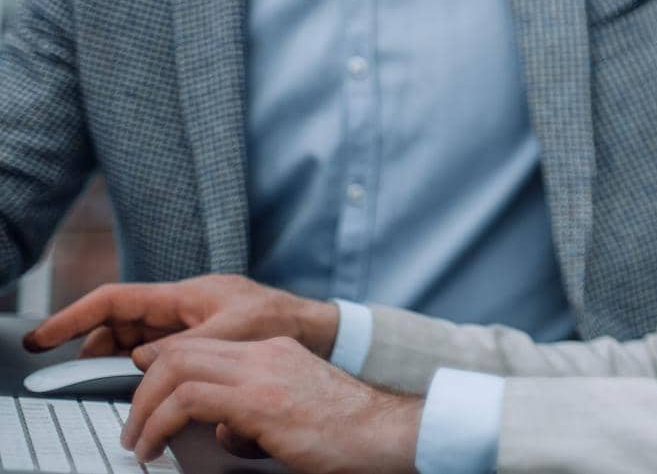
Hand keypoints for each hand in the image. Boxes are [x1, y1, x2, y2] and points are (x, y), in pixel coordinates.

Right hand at [22, 274, 340, 362]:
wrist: (318, 329)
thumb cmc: (282, 322)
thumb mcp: (233, 335)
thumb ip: (184, 348)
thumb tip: (141, 360)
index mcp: (186, 295)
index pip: (116, 301)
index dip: (75, 317)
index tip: (43, 338)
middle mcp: (183, 307)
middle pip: (120, 323)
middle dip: (92, 347)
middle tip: (74, 377)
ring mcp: (190, 324)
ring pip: (136, 342)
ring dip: (118, 364)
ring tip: (110, 392)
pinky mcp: (202, 341)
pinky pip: (158, 354)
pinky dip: (143, 371)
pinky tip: (142, 393)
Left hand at [122, 336, 419, 473]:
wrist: (385, 432)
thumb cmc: (346, 432)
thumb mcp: (294, 408)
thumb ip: (257, 407)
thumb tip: (225, 431)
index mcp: (274, 352)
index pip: (202, 346)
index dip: (164, 372)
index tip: (150, 406)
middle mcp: (264, 353)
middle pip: (180, 351)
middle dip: (143, 390)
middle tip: (134, 427)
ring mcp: (262, 373)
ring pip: (175, 370)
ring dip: (144, 409)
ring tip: (139, 442)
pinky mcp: (258, 401)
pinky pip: (187, 400)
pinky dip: (158, 424)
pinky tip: (155, 448)